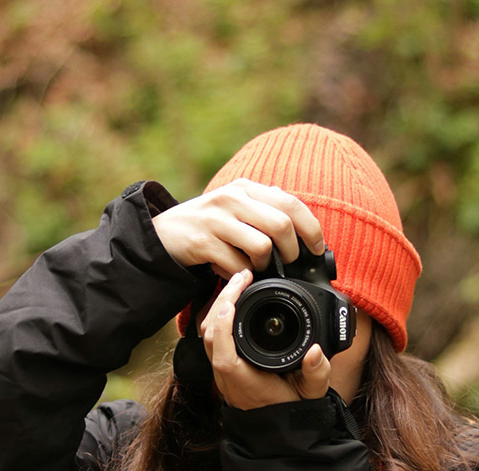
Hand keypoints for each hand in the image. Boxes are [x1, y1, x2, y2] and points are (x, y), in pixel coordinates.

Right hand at [153, 178, 325, 280]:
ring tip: (254, 267)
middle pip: (282, 225)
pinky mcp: (203, 242)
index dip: (311, 229)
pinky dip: (241, 275)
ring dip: (264, 265)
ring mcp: (216, 219)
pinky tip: (231, 271)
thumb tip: (301, 222)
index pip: (291, 203)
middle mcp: (232, 197)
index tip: (317, 250)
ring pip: (262, 246)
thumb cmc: (207, 226)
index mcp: (245, 187)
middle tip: (287, 264)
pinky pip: (238, 265)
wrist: (161, 235)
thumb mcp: (234, 208)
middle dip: (292, 252)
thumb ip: (264, 208)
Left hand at [200, 270, 331, 409]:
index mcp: (243, 381)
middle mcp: (227, 376)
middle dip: (221, 301)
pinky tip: (236, 300)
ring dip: (220, 306)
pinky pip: (215, 336)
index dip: (223, 322)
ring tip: (240, 283)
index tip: (234, 297)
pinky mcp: (224, 364)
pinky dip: (221, 315)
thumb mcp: (312, 394)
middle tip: (243, 277)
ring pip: (208, 333)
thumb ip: (317, 374)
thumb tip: (315, 351)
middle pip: (209, 334)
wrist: (280, 428)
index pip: (222, 350)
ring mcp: (222, 370)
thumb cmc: (292, 409)